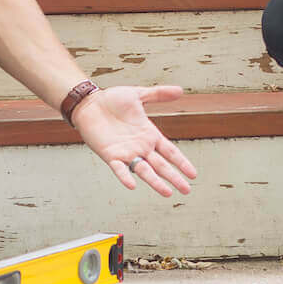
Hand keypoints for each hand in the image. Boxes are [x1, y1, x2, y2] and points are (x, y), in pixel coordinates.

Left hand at [72, 84, 198, 196]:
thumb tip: (180, 90)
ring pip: (145, 170)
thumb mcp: (138, 94)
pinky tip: (132, 185)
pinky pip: (119, 169)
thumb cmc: (112, 99)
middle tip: (186, 190)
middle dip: (174, 177)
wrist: (89, 103)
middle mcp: (140, 147)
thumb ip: (158, 94)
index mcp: (149, 134)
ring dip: (156, 182)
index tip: (193, 174)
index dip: (181, 162)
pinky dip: (125, 177)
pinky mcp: (110, 155)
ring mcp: (126, 153)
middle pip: (161, 165)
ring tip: (167, 193)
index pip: (170, 152)